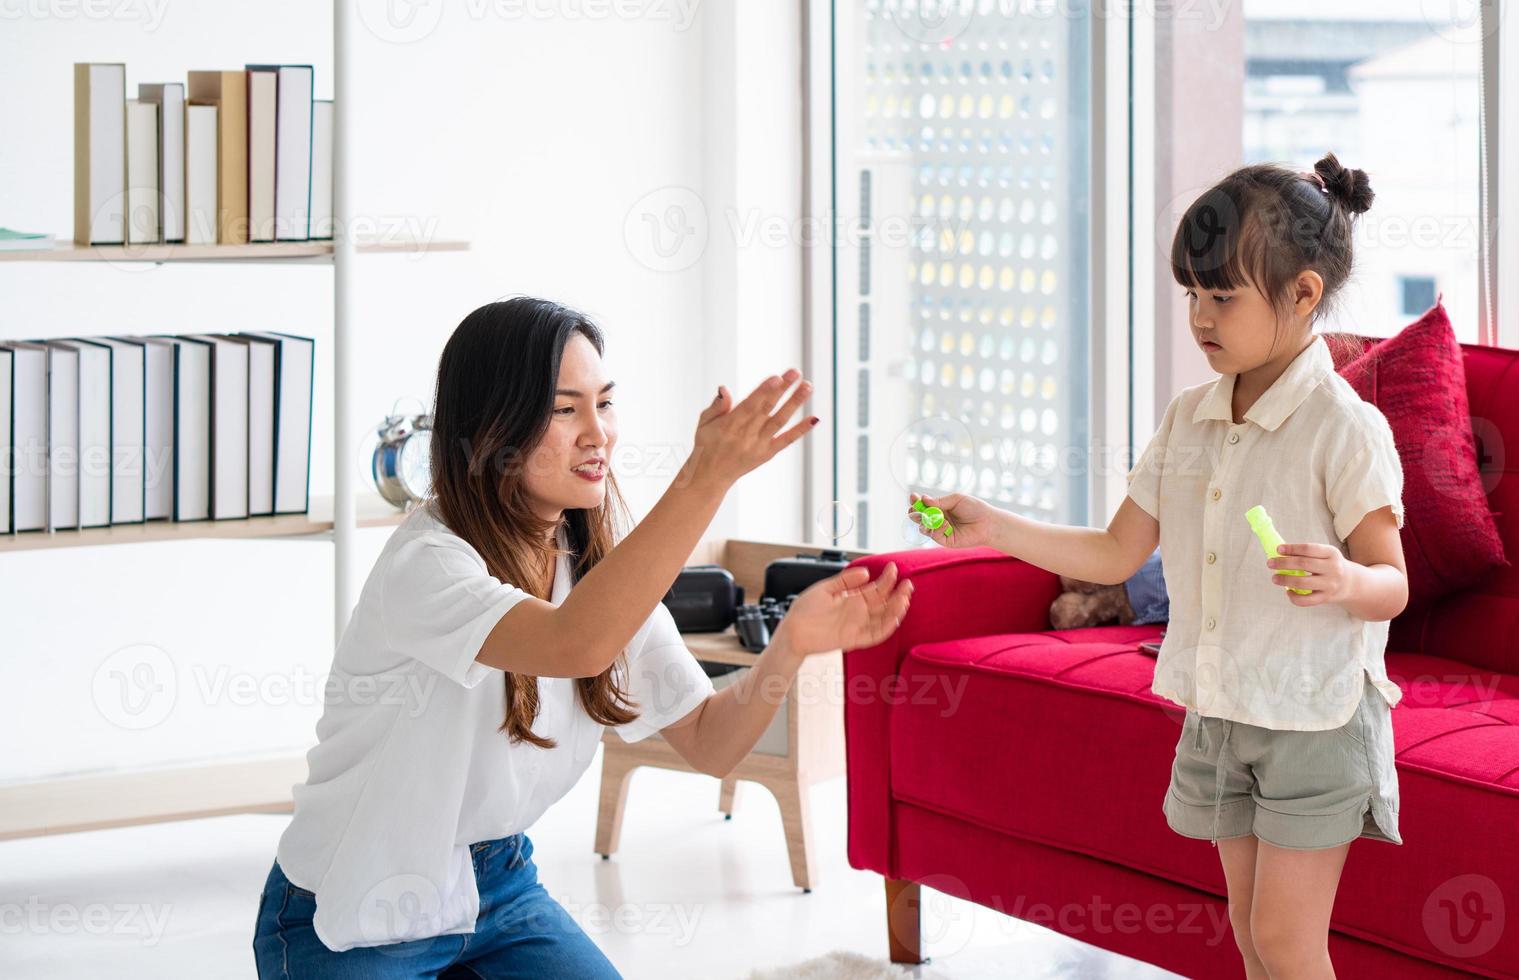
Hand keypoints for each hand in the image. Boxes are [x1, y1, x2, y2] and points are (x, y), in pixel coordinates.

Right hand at [678, 370, 816, 491]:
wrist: (710, 476)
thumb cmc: (706, 445)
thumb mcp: (704, 423)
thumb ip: (716, 406)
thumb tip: (724, 388)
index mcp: (730, 424)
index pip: (750, 405)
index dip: (764, 391)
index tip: (776, 377)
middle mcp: (746, 434)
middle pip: (767, 408)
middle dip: (782, 389)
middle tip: (796, 372)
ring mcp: (758, 445)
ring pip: (780, 421)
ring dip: (795, 403)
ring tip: (807, 386)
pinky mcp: (767, 454)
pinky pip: (786, 440)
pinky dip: (801, 430)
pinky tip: (813, 418)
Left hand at [773, 562, 912, 657]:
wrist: (793, 630)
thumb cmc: (805, 610)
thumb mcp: (825, 589)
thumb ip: (845, 581)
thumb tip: (865, 572)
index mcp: (852, 598)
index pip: (875, 588)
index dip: (886, 579)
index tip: (893, 568)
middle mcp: (858, 612)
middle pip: (884, 603)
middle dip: (897, 594)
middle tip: (908, 584)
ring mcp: (857, 626)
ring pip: (883, 618)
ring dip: (896, 609)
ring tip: (904, 597)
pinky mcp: (854, 639)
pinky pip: (875, 635)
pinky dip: (886, 627)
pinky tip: (894, 617)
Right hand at [907, 492, 995, 548]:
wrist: (988, 523)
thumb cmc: (975, 508)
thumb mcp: (956, 499)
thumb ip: (940, 501)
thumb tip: (924, 499)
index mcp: (941, 508)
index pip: (924, 505)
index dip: (916, 502)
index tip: (913, 497)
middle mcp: (939, 519)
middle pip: (920, 517)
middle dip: (915, 513)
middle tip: (914, 510)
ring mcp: (941, 531)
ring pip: (924, 528)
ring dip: (923, 521)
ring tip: (927, 516)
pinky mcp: (946, 541)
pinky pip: (935, 535)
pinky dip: (937, 528)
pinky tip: (945, 523)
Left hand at [1268, 543, 1352, 606]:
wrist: (1352, 583)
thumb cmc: (1330, 565)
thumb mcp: (1325, 554)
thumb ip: (1307, 553)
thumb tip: (1280, 553)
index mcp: (1331, 553)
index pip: (1308, 549)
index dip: (1292, 548)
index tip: (1278, 549)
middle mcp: (1332, 568)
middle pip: (1303, 564)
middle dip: (1283, 563)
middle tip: (1270, 563)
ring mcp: (1330, 584)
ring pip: (1302, 583)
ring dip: (1285, 580)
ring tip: (1274, 578)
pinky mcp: (1326, 598)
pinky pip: (1306, 600)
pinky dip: (1293, 597)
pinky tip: (1288, 591)